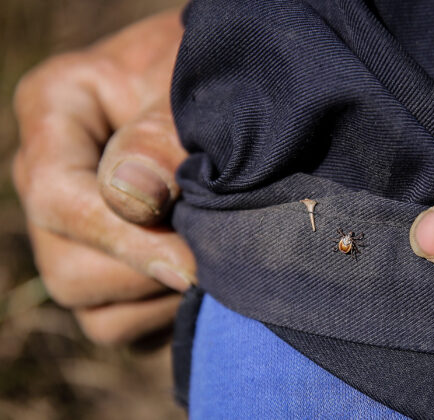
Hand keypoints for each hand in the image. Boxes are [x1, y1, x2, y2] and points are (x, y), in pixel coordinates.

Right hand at [12, 9, 194, 344]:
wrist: (229, 84)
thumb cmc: (209, 74)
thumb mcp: (187, 86)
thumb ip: (161, 137)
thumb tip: (135, 200)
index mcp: (55, 111)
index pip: (58, 196)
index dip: (124, 239)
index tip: (192, 263)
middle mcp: (51, 179)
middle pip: (67, 269)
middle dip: (147, 275)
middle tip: (216, 261)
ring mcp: (74, 230)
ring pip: (92, 308)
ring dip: (160, 300)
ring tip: (216, 265)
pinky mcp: (106, 268)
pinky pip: (120, 324)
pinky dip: (164, 315)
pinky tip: (206, 280)